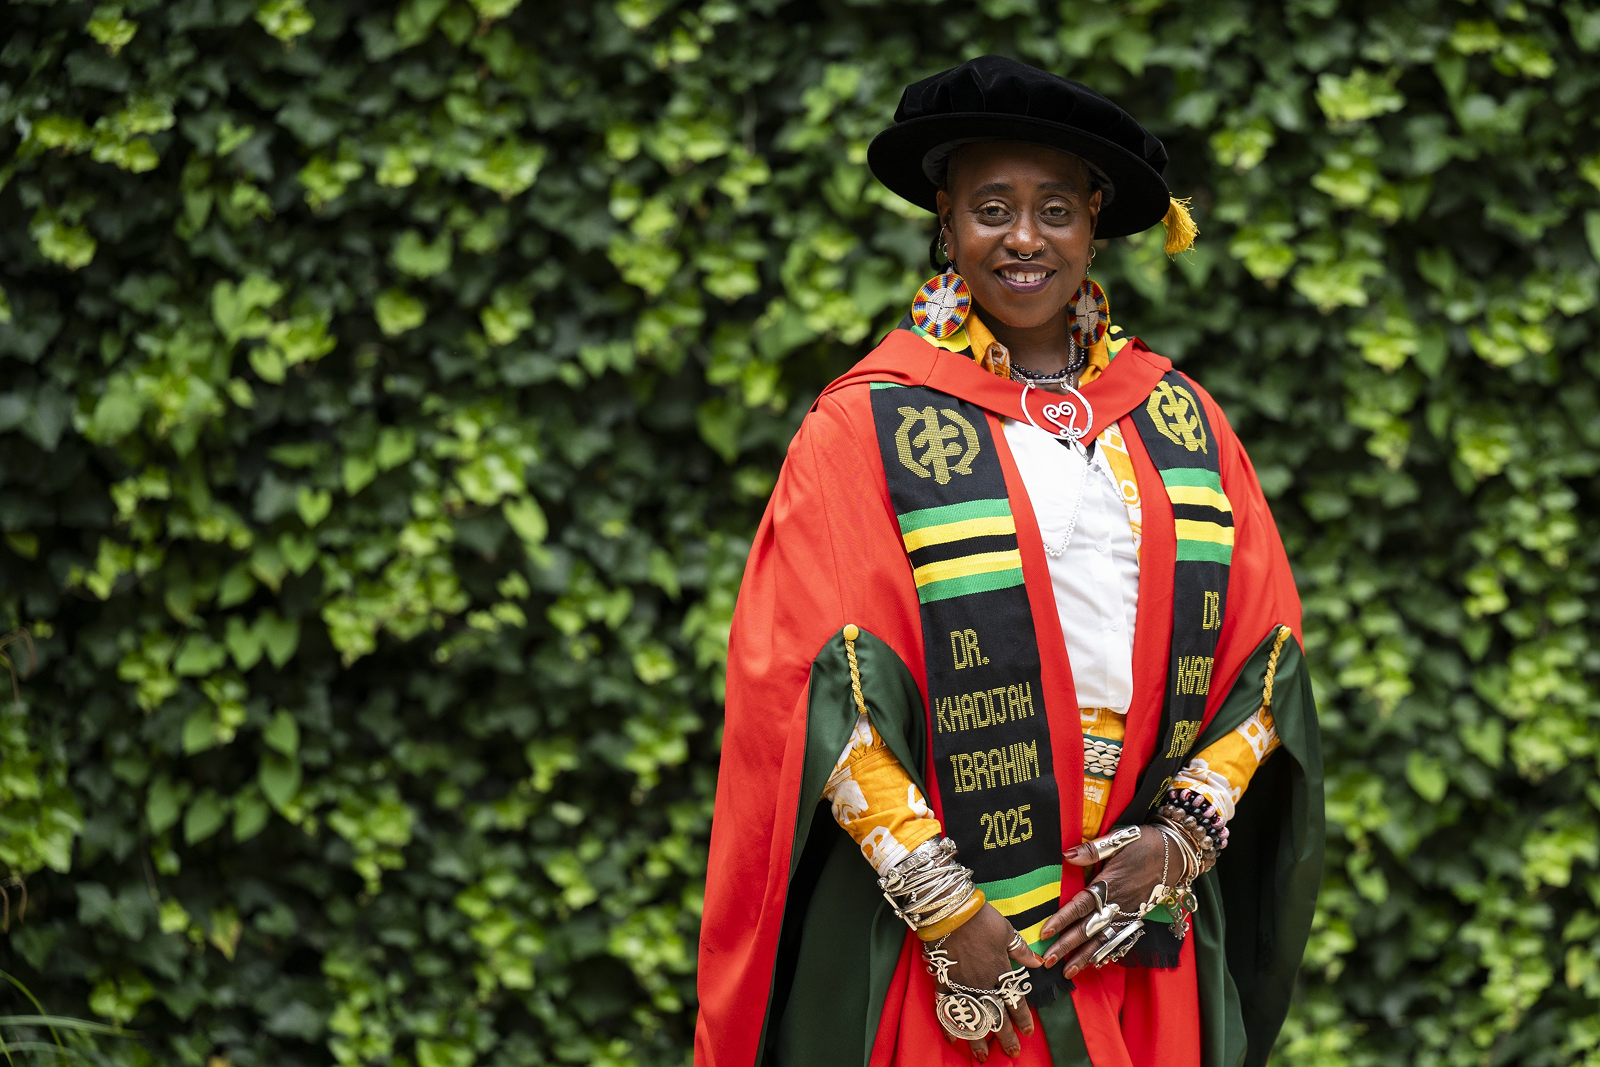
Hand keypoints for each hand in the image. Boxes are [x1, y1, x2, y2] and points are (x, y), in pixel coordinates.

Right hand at [935, 902, 1044, 1060]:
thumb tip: (1038, 962)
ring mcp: (961, 985)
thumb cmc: (981, 918)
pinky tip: (953, 1038)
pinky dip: (949, 1024)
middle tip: (1012, 1052)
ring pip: (973, 1019)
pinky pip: (946, 1008)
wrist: (950, 910)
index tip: (1028, 1032)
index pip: (1015, 1002)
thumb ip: (1021, 950)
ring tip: (982, 1056)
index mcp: (999, 972)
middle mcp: (982, 984)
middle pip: (996, 1017)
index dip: (1022, 1019)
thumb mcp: (1006, 931)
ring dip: (979, 1039)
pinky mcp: (943, 981)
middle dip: (1005, 1037)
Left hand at [1038, 826, 1166, 977]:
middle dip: (1068, 946)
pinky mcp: (1136, 918)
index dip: (1063, 919)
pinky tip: (1095, 963)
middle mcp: (1117, 903)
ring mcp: (1128, 914)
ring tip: (1068, 972)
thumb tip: (1066, 854)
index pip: (1081, 906)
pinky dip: (1107, 953)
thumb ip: (1092, 850)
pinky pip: (1119, 940)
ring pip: (1103, 940)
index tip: (1045, 932)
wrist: (1176, 854)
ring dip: (1084, 957)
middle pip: (1088, 929)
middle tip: (1049, 961)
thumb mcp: (1119, 840)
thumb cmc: (1145, 844)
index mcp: (1109, 884)